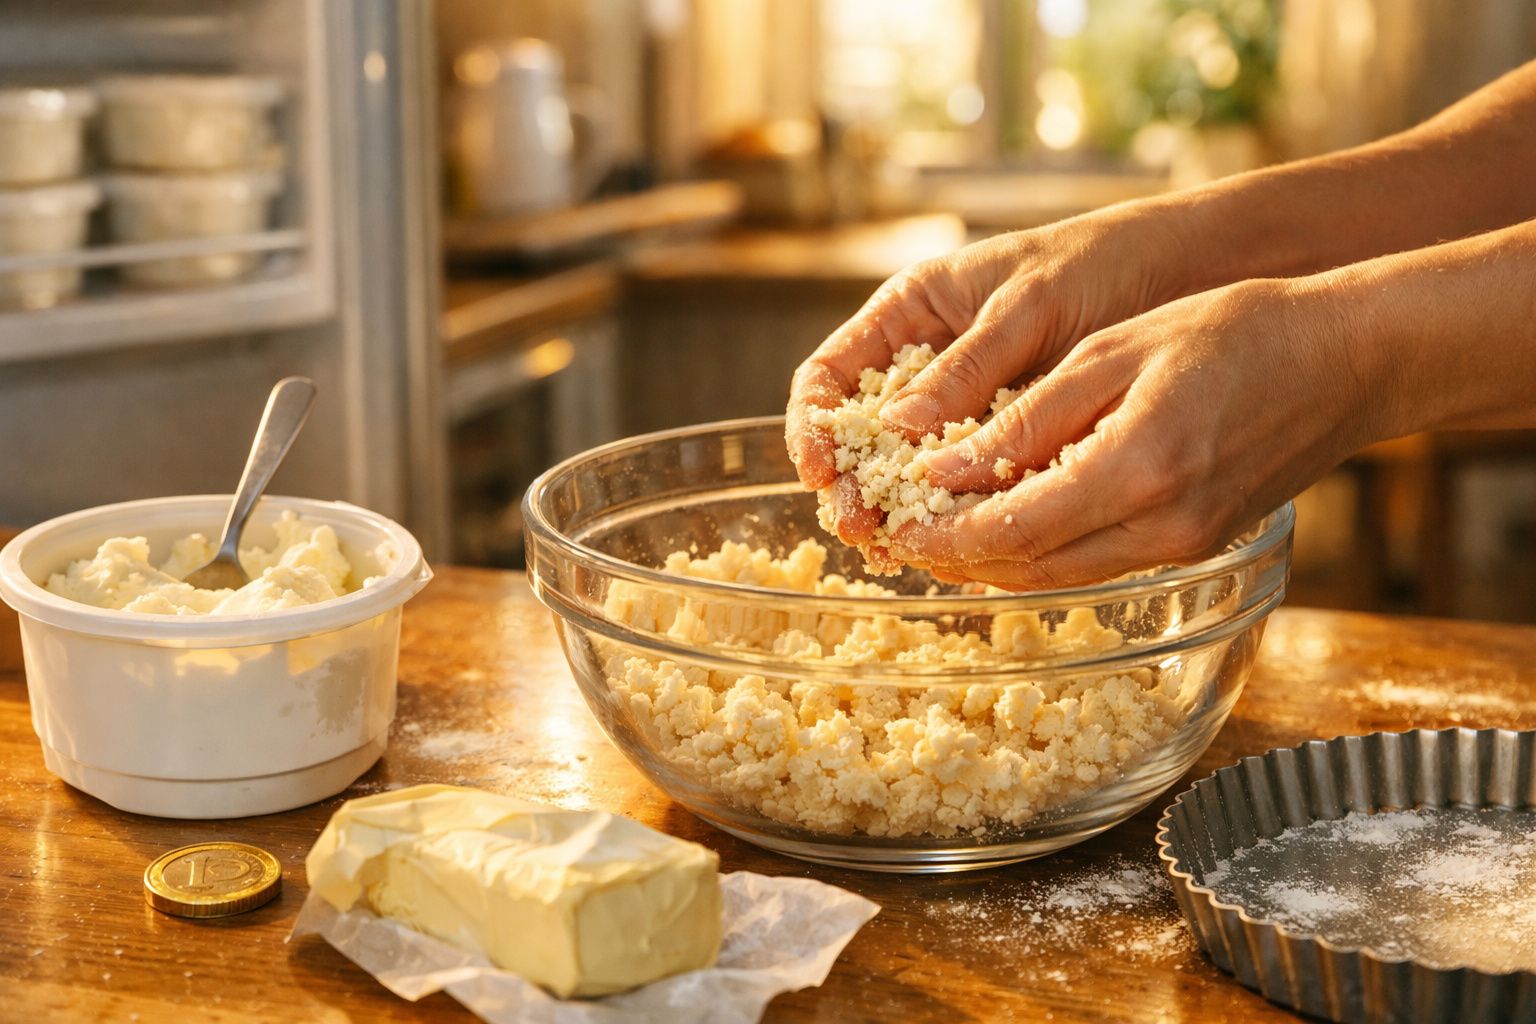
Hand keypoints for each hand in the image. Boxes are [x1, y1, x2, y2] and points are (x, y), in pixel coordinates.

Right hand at [785, 211, 1188, 542]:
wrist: (1188, 271)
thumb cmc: (1102, 262)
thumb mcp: (1028, 306)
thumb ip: (967, 366)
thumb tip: (897, 430)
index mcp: (911, 314)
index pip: (829, 376)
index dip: (814, 427)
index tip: (823, 472)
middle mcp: (929, 365)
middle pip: (861, 437)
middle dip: (854, 486)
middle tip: (865, 530)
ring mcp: (968, 408)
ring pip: (912, 471)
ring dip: (901, 513)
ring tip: (901, 552)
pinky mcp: (1011, 441)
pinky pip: (971, 487)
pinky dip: (961, 517)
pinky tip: (962, 547)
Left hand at [888, 278, 1373, 587]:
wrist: (1346, 360)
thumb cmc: (1235, 332)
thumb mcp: (1115, 353)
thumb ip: (1027, 418)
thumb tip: (944, 469)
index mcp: (1137, 468)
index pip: (1013, 529)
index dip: (944, 535)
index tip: (894, 525)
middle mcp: (1162, 525)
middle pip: (1030, 568)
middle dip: (957, 559)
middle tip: (901, 536)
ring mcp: (1183, 544)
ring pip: (1061, 575)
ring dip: (995, 563)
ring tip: (940, 535)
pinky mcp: (1195, 545)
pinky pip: (1098, 562)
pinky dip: (1044, 552)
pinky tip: (1010, 524)